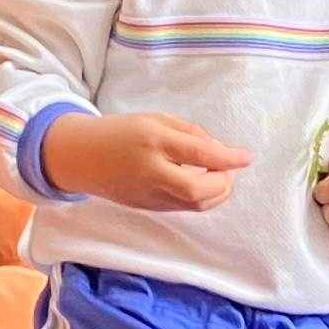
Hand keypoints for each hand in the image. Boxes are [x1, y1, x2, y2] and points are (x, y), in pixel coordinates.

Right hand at [40, 107, 247, 213]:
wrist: (82, 157)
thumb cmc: (123, 132)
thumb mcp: (156, 120)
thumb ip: (190, 133)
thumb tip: (222, 153)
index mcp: (153, 141)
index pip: (198, 153)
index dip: (228, 158)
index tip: (246, 157)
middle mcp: (151, 171)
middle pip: (197, 191)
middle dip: (223, 184)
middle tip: (228, 171)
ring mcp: (148, 194)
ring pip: (194, 205)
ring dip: (216, 194)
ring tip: (217, 177)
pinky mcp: (148, 208)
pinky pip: (183, 207)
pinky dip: (200, 198)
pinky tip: (200, 185)